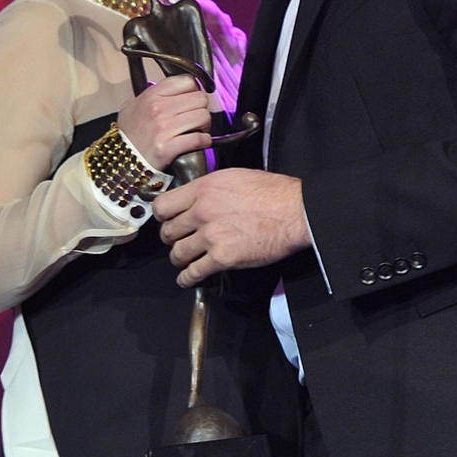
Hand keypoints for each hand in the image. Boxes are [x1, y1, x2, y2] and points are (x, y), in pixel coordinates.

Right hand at [116, 75, 211, 170]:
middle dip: (202, 108)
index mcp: (151, 95)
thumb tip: (163, 85)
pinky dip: (204, 141)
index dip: (195, 91)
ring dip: (204, 125)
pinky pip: (199, 138)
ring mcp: (163, 128)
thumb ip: (147, 92)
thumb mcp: (130, 106)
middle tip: (197, 116)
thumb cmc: (127, 136)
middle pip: (199, 98)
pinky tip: (199, 142)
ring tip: (198, 129)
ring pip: (203, 117)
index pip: (188, 81)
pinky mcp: (168, 147)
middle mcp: (158, 108)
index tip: (193, 99)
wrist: (120, 162)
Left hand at [153, 168, 310, 286]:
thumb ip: (209, 187)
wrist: (294, 211)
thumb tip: (197, 196)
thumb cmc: (272, 191)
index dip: (162, 215)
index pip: (163, 205)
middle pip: (168, 231)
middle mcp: (202, 211)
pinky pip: (193, 273)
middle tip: (178, 240)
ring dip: (179, 258)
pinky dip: (187, 279)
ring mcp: (211, 236)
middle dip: (171, 238)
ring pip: (177, 253)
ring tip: (184, 259)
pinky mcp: (223, 258)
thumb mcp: (234, 177)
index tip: (166, 220)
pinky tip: (187, 279)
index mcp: (204, 188)